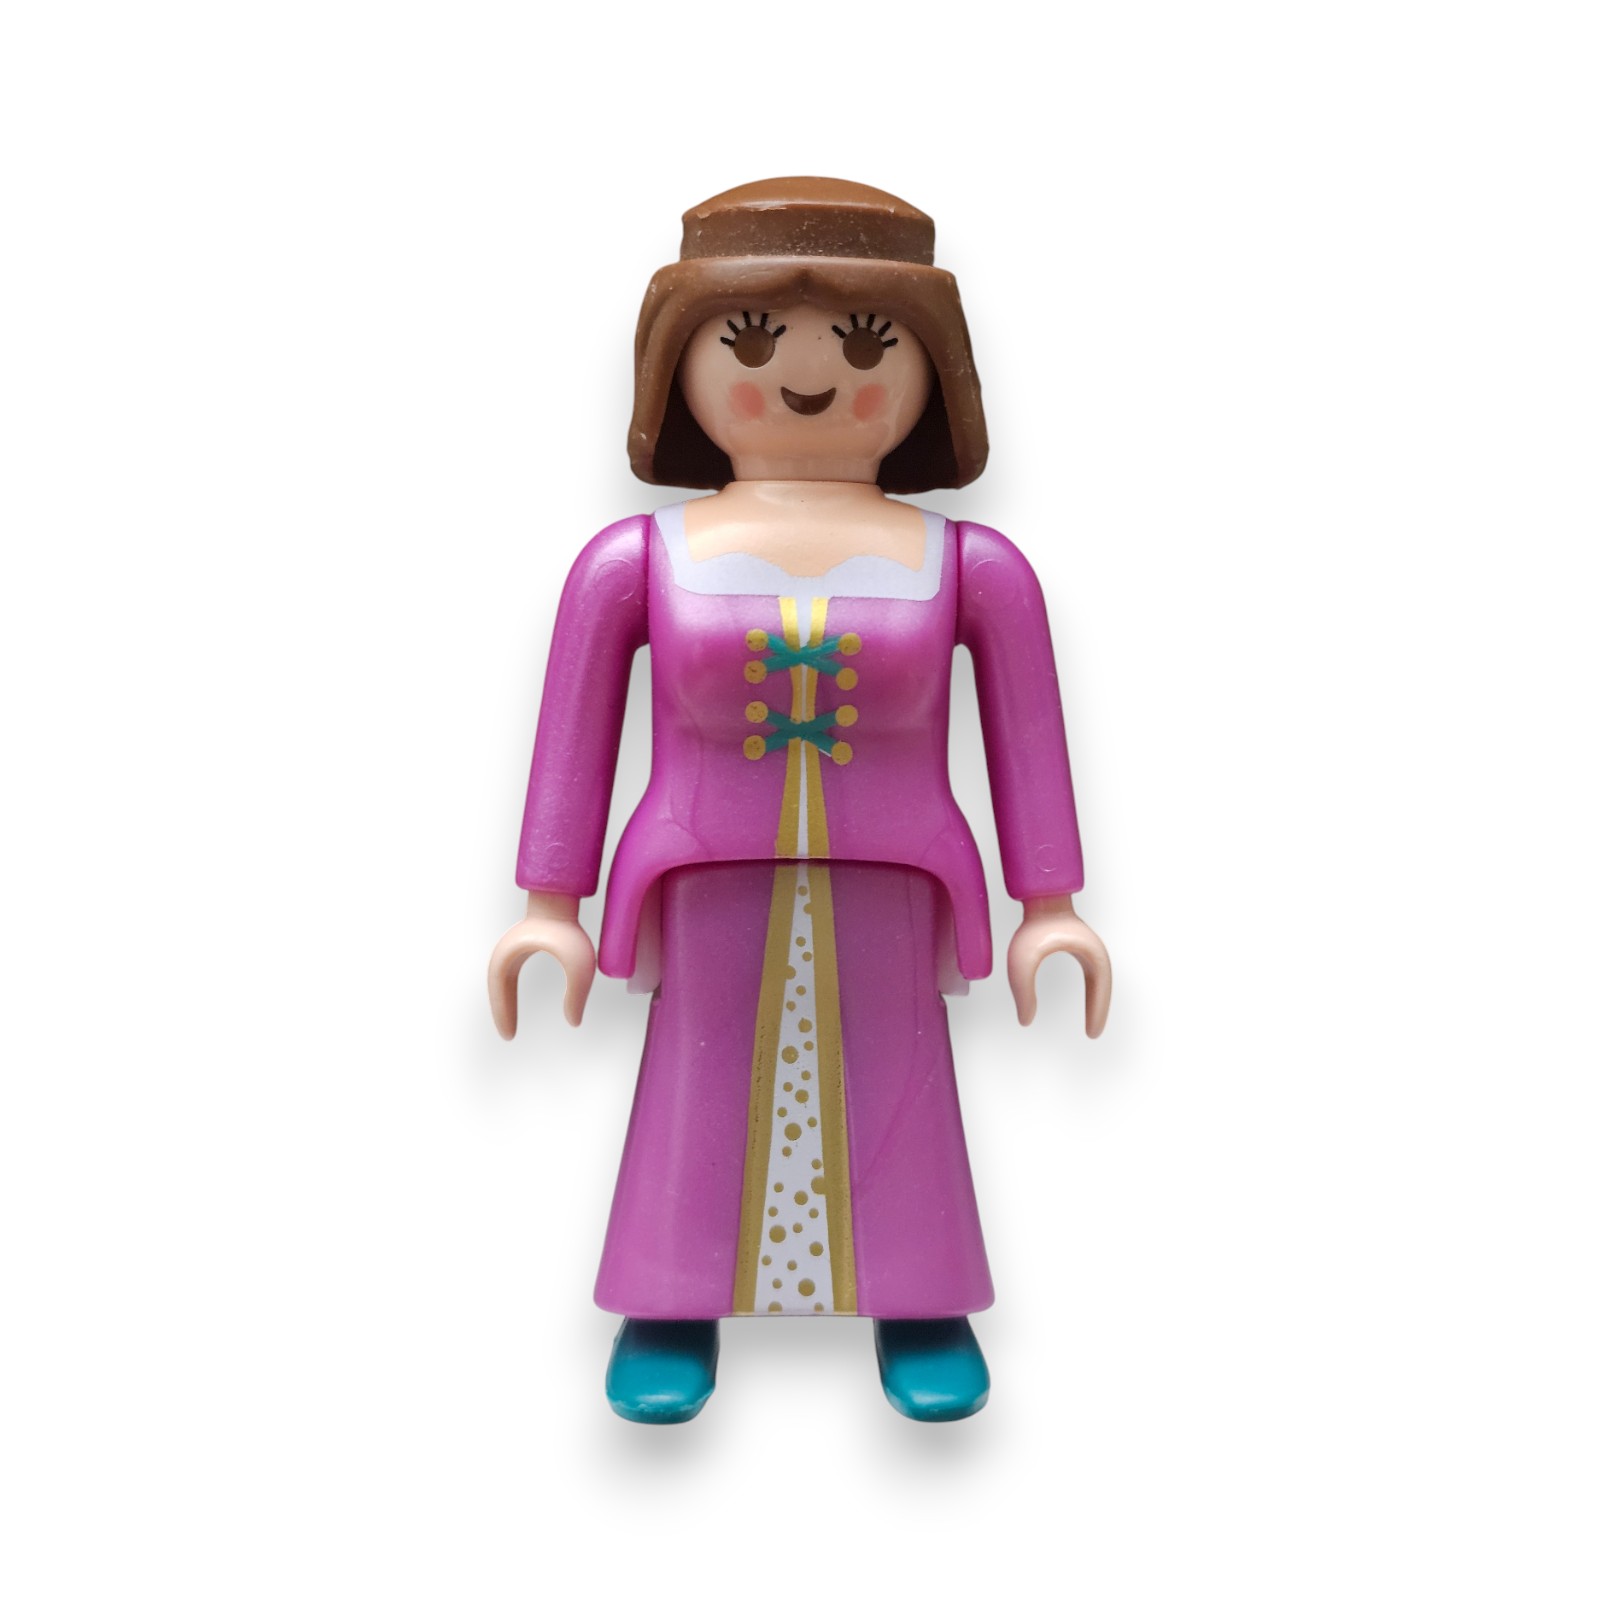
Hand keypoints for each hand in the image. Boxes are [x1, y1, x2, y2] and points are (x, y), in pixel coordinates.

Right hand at [487, 891, 596, 1037]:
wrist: (562, 900)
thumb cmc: (570, 931)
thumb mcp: (580, 966)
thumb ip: (578, 995)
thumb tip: (574, 1022)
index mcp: (511, 956)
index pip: (500, 991)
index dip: (503, 1014)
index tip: (509, 1036)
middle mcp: (505, 953)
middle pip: (496, 989)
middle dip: (501, 1013)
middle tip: (508, 1037)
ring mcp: (510, 950)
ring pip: (500, 984)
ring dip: (503, 1004)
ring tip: (509, 1029)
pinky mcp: (519, 949)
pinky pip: (508, 978)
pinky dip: (507, 995)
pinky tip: (513, 1008)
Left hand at [1006, 894, 1111, 1037]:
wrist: (1038, 897)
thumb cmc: (1032, 926)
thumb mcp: (1022, 962)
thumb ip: (1022, 991)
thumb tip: (1025, 1021)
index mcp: (1090, 954)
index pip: (1100, 989)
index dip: (1097, 1012)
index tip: (1092, 1034)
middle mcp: (1094, 951)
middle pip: (1103, 988)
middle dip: (1099, 1011)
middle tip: (1093, 1035)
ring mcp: (1089, 949)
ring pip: (1100, 982)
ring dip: (1097, 1002)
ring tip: (1092, 1025)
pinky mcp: (1080, 947)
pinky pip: (1092, 976)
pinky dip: (1093, 992)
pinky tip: (1087, 1004)